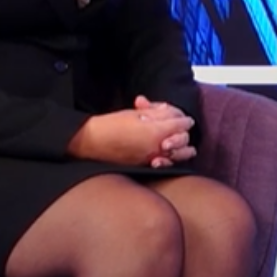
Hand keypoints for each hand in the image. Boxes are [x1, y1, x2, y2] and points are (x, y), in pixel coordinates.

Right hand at [68, 99, 195, 167]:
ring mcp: (152, 158)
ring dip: (182, 148)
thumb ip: (156, 112)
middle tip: (180, 126)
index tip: (185, 118)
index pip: (181, 124)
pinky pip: (166, 164)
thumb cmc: (110, 124)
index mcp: (155, 131)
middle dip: (183, 131)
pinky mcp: (145, 166)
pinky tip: (168, 155)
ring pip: (179, 156)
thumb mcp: (135, 113)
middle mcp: (157, 147)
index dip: (184, 119)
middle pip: (183, 139)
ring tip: (180, 144)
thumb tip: (170, 111)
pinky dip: (170, 159)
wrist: (90, 142)